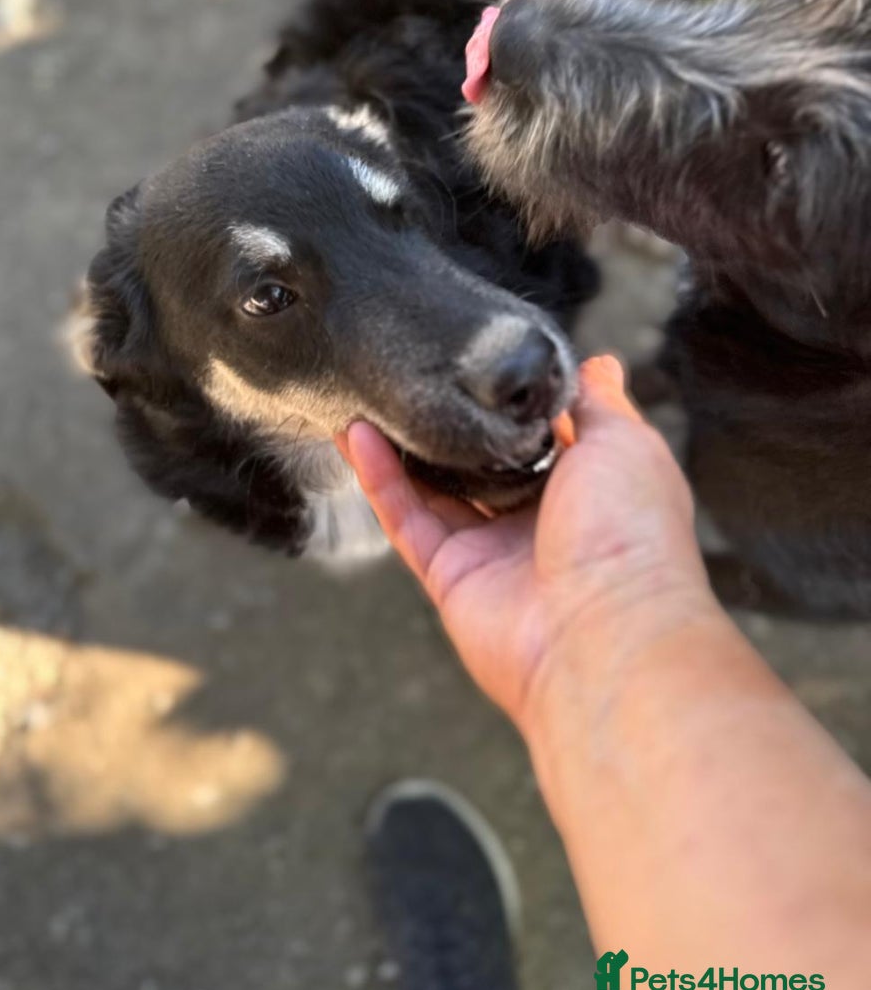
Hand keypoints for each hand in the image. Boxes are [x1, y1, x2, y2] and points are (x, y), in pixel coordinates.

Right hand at [340, 357, 717, 740]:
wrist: (606, 632)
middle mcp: (540, 521)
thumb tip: (598, 364)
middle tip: (412, 373)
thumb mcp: (625, 445)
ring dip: (401, 444)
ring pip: (434, 489)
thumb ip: (598, 404)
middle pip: (482, 463)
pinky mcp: (450, 576)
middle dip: (450, 424)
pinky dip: (380, 479)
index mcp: (588, 489)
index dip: (512, 401)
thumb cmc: (631, 537)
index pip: (542, 434)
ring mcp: (492, 551)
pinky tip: (357, 435)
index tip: (478, 357)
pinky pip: (407, 520)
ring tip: (368, 395)